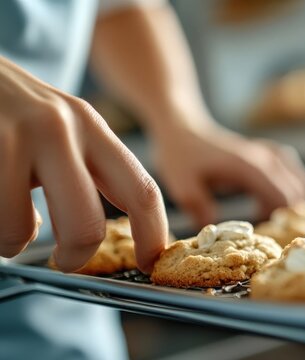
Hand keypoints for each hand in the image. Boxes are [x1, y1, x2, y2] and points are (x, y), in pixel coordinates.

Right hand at [0, 57, 166, 272]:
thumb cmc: (13, 111)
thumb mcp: (62, 127)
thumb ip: (84, 172)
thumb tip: (92, 235)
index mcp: (91, 127)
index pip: (141, 190)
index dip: (152, 235)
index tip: (149, 263)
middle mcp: (59, 129)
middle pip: (86, 226)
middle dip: (76, 256)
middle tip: (66, 259)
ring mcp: (14, 137)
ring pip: (20, 230)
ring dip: (11, 241)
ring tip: (7, 224)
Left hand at [152, 121, 304, 226]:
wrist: (183, 128)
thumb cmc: (181, 156)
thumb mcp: (183, 187)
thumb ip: (200, 209)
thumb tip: (217, 233)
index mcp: (251, 168)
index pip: (284, 199)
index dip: (277, 223)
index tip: (257, 235)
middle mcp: (268, 159)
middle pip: (298, 194)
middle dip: (284, 216)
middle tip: (258, 229)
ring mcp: (272, 154)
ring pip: (302, 183)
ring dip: (291, 203)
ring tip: (264, 215)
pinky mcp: (271, 153)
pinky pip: (296, 174)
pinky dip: (291, 190)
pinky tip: (268, 199)